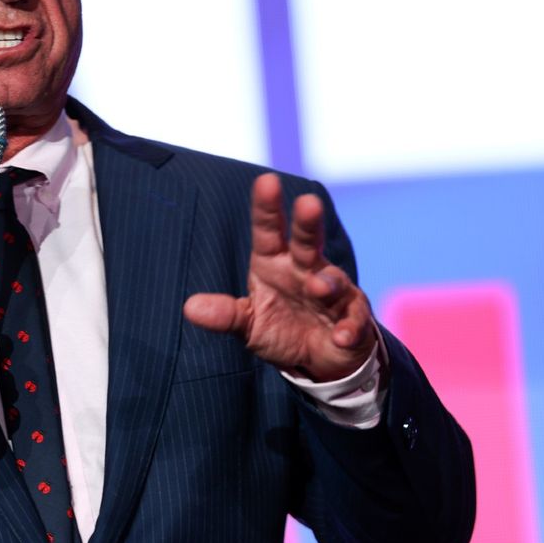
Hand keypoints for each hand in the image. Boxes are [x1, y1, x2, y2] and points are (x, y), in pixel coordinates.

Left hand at [183, 173, 374, 381]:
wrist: (319, 360)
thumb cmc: (282, 329)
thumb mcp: (248, 324)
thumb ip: (225, 315)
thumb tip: (190, 308)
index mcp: (274, 263)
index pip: (268, 230)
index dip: (267, 207)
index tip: (267, 181)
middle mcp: (304, 269)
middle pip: (306, 240)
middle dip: (307, 222)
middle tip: (308, 203)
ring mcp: (333, 292)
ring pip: (333, 280)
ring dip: (327, 282)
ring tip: (318, 287)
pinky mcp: (353, 318)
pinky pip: (353, 320)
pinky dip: (349, 328)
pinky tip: (342, 337)